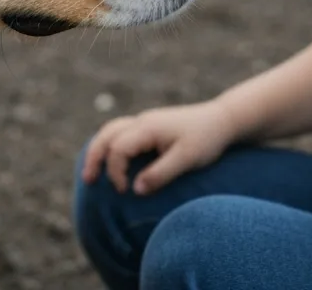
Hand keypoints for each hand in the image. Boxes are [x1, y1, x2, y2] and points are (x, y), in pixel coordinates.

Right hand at [79, 100, 238, 195]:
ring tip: (92, 172)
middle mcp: (142, 121)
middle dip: (94, 157)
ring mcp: (145, 122)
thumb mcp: (187, 159)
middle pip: (107, 135)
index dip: (116, 171)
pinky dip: (110, 145)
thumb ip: (161, 174)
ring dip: (100, 150)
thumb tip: (135, 189)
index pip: (119, 148)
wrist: (223, 120)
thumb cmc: (207, 139)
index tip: (125, 191)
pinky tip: (112, 161)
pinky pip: (121, 132)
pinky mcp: (151, 126)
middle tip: (88, 180)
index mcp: (148, 127)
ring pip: (112, 130)